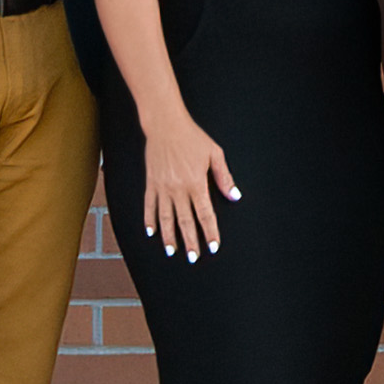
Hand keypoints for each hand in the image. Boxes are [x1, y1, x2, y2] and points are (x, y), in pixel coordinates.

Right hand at [140, 104, 239, 259]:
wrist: (166, 125)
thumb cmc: (193, 137)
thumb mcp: (214, 153)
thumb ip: (224, 177)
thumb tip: (234, 196)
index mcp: (196, 182)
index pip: (205, 214)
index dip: (210, 232)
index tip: (213, 246)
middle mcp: (178, 188)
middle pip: (185, 221)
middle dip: (190, 241)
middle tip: (193, 258)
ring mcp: (162, 187)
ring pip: (165, 218)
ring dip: (169, 236)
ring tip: (172, 251)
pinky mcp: (151, 183)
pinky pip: (149, 205)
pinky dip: (149, 220)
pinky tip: (151, 232)